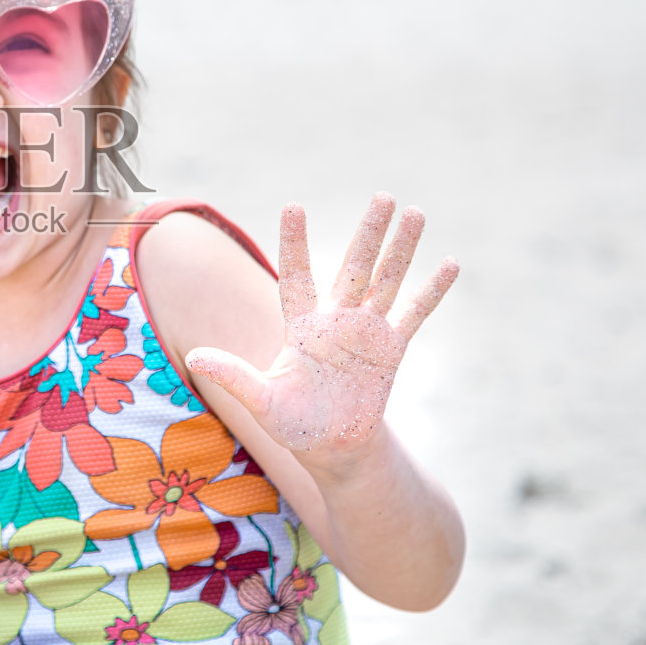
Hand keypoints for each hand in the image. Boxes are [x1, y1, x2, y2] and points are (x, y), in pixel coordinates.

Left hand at [186, 193, 457, 465]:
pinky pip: (414, 314)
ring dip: (402, 249)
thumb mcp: (261, 400)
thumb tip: (196, 358)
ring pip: (386, 281)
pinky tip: (449, 264)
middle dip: (369, 233)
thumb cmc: (292, 423)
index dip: (295, 243)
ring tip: (416, 213)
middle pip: (354, 267)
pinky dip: (431, 291)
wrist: (332, 448)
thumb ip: (234, 376)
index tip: (293, 206)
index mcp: (302, 326)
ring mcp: (366, 331)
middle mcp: (335, 319)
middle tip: (384, 196)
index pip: (297, 275)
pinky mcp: (391, 349)